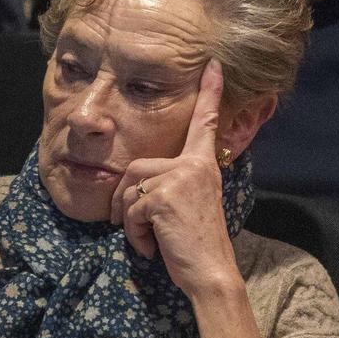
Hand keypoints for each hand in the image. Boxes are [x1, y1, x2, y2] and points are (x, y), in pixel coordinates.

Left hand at [111, 60, 242, 299]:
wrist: (211, 273)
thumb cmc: (197, 246)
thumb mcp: (190, 205)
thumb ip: (176, 184)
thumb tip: (139, 184)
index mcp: (204, 166)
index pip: (206, 123)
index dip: (210, 92)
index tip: (213, 64)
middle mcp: (195, 166)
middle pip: (136, 165)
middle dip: (125, 198)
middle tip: (131, 225)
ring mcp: (180, 178)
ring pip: (130, 188)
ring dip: (129, 219)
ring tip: (148, 239)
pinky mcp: (163, 196)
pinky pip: (131, 210)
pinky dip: (134, 235)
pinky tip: (152, 248)